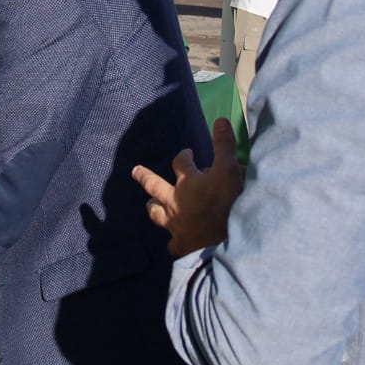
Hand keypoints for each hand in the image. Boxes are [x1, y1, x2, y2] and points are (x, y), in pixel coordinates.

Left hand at [132, 118, 244, 256]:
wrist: (225, 245)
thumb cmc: (227, 205)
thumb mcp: (230, 171)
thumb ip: (225, 146)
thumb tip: (220, 120)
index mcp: (187, 183)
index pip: (180, 163)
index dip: (183, 156)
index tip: (187, 153)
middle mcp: (175, 202)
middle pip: (155, 186)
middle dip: (145, 177)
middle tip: (135, 171)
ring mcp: (175, 224)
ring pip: (156, 214)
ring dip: (154, 208)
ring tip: (150, 204)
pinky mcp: (181, 245)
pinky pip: (172, 244)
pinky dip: (173, 242)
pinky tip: (174, 242)